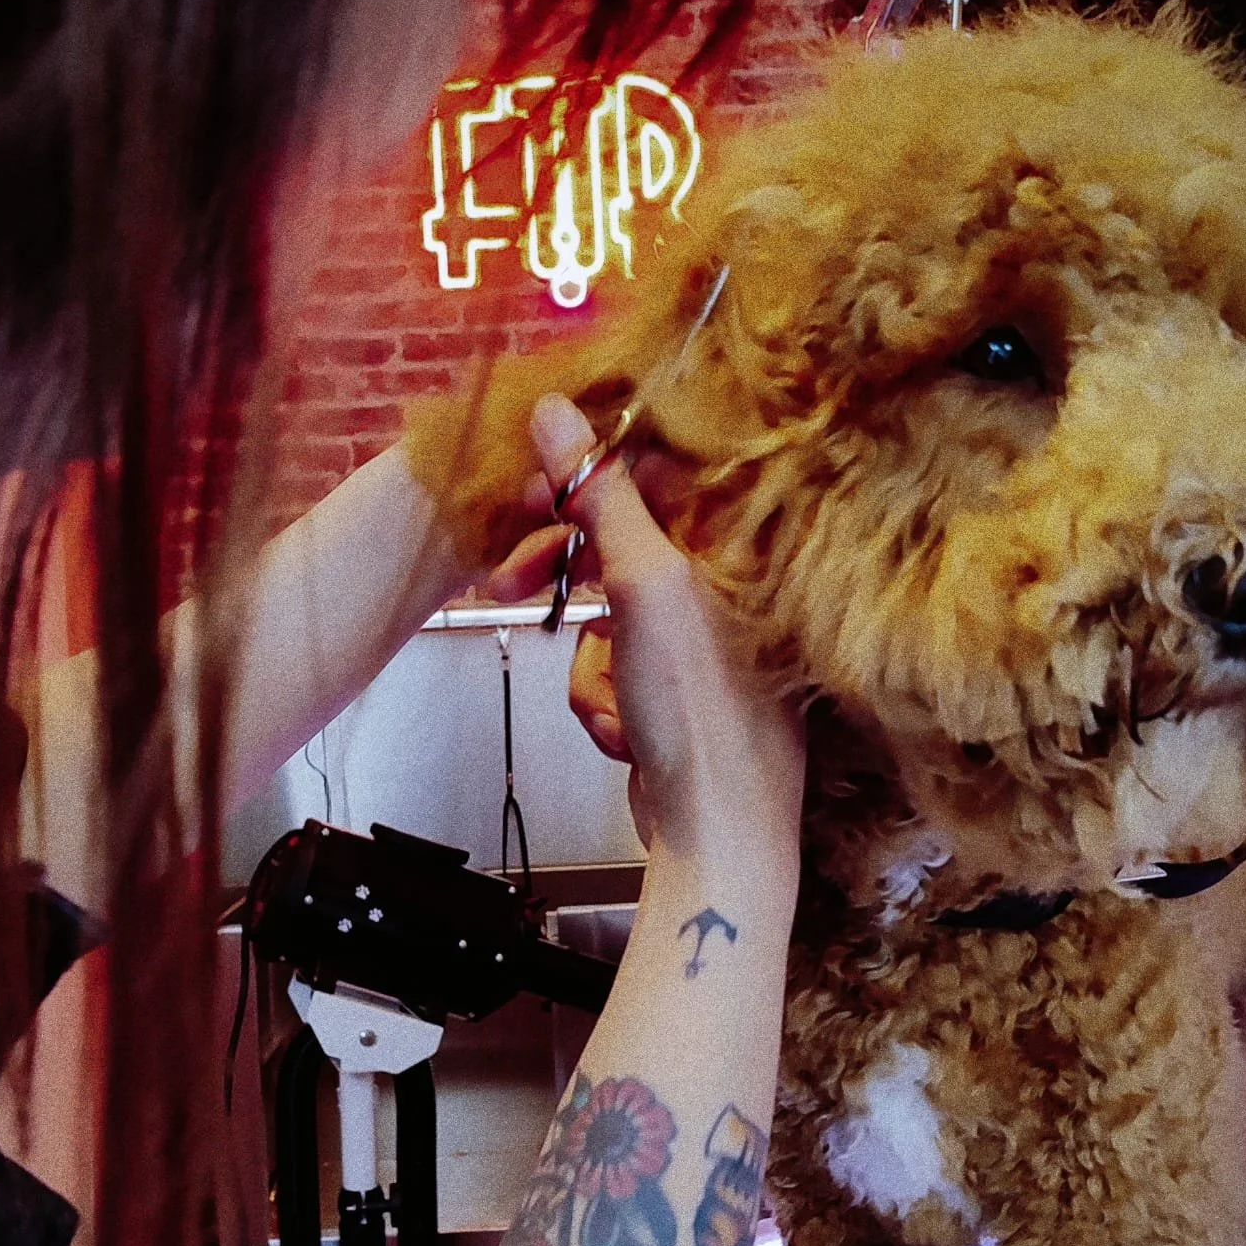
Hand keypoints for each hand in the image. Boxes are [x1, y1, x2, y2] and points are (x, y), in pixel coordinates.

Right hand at [491, 395, 803, 871]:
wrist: (715, 835)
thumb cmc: (701, 715)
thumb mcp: (645, 586)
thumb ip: (601, 494)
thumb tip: (556, 410)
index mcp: (739, 544)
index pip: (654, 468)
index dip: (585, 473)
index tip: (531, 488)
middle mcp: (727, 586)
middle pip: (619, 541)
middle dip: (566, 574)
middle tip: (506, 581)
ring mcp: (701, 643)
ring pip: (605, 614)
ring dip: (591, 661)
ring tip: (616, 703)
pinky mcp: (674, 692)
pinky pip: (610, 668)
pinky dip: (604, 700)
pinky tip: (626, 734)